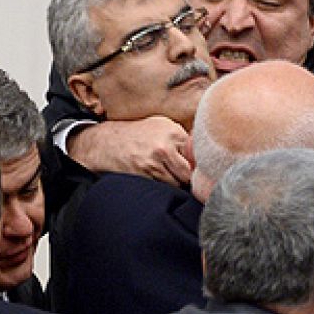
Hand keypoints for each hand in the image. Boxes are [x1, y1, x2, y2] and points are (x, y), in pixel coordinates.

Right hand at [67, 117, 191, 185]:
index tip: (196, 167)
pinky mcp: (143, 176)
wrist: (106, 142)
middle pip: (189, 173)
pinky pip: (162, 188)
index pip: (198, 155)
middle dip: (188, 176)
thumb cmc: (138, 134)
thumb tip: (206, 151)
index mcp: (173, 132)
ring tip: (167, 176)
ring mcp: (153, 163)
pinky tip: (155, 179)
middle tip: (182, 175)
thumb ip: (182, 137)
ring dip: (175, 183)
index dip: (198, 163)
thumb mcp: (161, 125)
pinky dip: (162, 188)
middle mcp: (165, 147)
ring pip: (177, 183)